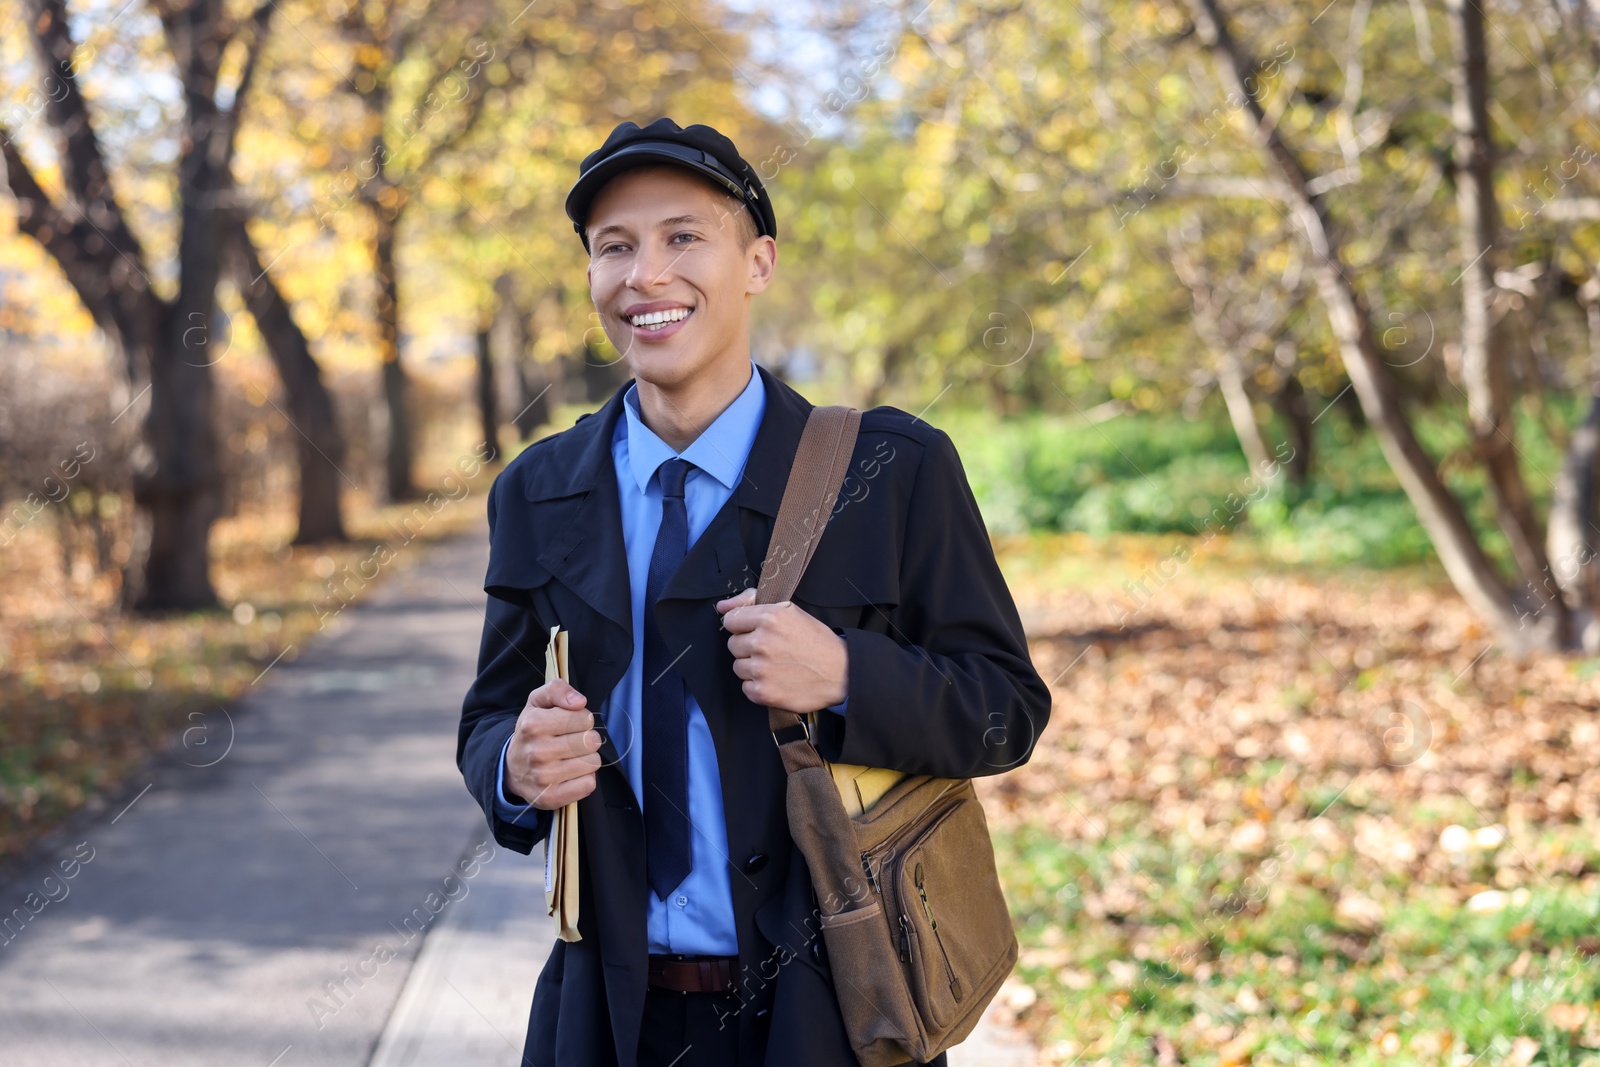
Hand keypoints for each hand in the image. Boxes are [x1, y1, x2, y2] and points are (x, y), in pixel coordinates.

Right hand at [506, 678, 601, 809]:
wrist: (511, 768)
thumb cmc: (532, 731)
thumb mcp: (538, 702)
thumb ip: (558, 689)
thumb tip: (580, 701)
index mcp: (533, 724)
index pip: (584, 718)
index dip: (583, 719)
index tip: (571, 724)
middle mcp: (537, 752)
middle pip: (591, 741)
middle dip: (587, 738)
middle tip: (572, 741)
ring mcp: (543, 778)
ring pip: (593, 763)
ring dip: (587, 759)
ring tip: (571, 757)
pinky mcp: (550, 798)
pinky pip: (588, 784)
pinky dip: (585, 778)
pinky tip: (571, 774)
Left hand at [715, 587, 847, 712]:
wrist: (841, 673)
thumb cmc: (816, 640)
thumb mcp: (789, 611)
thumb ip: (751, 602)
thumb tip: (721, 607)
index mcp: (769, 618)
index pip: (731, 621)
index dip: (744, 626)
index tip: (757, 631)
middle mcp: (762, 643)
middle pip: (733, 644)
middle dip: (749, 646)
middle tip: (773, 649)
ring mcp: (761, 669)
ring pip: (738, 666)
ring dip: (753, 667)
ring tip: (776, 665)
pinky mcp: (763, 693)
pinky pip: (746, 687)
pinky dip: (758, 686)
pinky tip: (777, 679)